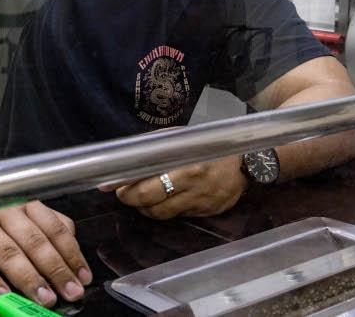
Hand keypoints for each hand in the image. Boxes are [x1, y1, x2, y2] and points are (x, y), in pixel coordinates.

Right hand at [0, 200, 91, 306]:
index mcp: (22, 205)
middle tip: (70, 292)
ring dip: (29, 277)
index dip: (70, 253)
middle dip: (55, 269)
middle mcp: (2, 211)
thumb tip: (71, 241)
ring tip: (44, 298)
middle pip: (34, 241)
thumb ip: (43, 223)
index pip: (53, 228)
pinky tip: (3, 294)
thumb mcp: (15, 212)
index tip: (83, 277)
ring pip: (8, 251)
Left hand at [103, 156, 247, 218]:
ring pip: (161, 214)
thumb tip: (129, 154)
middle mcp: (192, 186)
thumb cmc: (209, 146)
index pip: (145, 180)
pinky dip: (166, 210)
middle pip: (150, 201)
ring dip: (145, 208)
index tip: (108, 185)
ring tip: (141, 199)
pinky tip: (165, 200)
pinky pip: (178, 216)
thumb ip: (157, 146)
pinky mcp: (206, 213)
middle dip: (130, 199)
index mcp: (185, 166)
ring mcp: (199, 202)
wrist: (247, 162)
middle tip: (123, 194)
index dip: (124, 185)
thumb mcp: (183, 137)